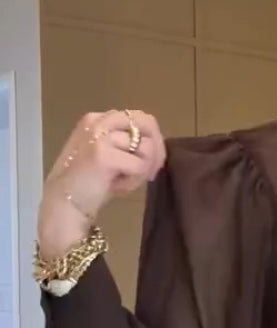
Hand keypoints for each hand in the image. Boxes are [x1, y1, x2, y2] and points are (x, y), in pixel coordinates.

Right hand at [38, 110, 166, 258]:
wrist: (64, 204)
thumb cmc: (89, 186)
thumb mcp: (111, 157)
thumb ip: (129, 146)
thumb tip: (157, 147)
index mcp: (99, 119)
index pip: (141, 119)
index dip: (153, 142)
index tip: (148, 166)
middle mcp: (99, 120)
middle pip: (147, 123)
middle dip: (156, 151)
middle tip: (147, 174)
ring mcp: (99, 135)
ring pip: (147, 147)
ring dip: (142, 170)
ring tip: (123, 182)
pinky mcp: (103, 153)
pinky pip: (140, 165)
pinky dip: (134, 181)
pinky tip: (118, 187)